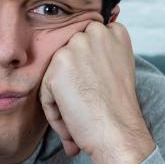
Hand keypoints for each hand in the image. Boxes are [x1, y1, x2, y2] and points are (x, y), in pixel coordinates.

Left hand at [40, 21, 154, 163]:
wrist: (118, 132)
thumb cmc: (118, 110)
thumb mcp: (118, 69)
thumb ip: (100, 55)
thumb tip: (78, 59)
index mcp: (114, 32)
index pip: (86, 42)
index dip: (86, 69)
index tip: (93, 89)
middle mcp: (96, 32)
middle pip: (68, 56)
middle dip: (72, 81)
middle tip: (84, 106)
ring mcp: (76, 46)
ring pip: (55, 73)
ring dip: (61, 97)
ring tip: (78, 117)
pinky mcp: (59, 63)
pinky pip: (46, 89)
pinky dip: (54, 110)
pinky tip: (71, 121)